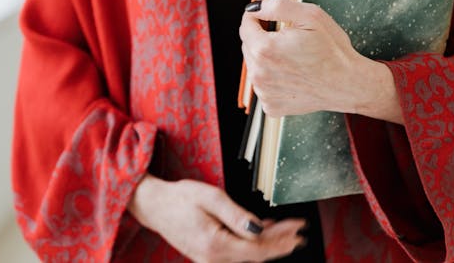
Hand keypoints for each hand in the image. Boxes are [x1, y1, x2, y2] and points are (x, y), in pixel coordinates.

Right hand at [127, 174, 305, 261]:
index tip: (298, 228)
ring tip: (288, 232)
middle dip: (281, 243)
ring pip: (249, 255)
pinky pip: (237, 251)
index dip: (282, 240)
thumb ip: (237, 215)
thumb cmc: (179, 198)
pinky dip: (254, 243)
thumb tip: (259, 229)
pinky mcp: (208, 253)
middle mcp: (213, 257)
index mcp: (216, 244)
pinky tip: (263, 231)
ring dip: (270, 244)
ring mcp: (210, 258)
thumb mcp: (211, 197)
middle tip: (300, 233)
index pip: (258, 248)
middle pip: (257, 255)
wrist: (154, 205)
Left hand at [240, 0, 402, 123]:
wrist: (348, 84)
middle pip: (249, 46)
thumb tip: (254, 7)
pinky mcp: (271, 105)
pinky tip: (293, 76)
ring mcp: (264, 92)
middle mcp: (259, 73)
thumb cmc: (333, 51)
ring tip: (294, 60)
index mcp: (264, 49)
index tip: (271, 19)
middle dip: (264, 39)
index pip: (246, 25)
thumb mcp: (310, 15)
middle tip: (291, 41)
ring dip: (268, 59)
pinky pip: (264, 85)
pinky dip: (274, 79)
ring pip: (255, 66)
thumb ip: (277, 6)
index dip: (258, 18)